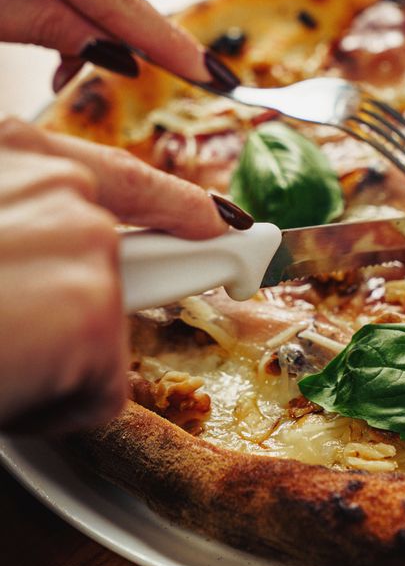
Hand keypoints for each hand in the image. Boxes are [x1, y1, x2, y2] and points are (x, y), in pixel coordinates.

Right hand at [0, 117, 250, 435]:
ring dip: (53, 365)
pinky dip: (54, 410)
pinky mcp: (92, 308)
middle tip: (16, 334)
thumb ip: (15, 227)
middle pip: (114, 267)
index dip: (176, 208)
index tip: (222, 225)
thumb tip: (41, 272)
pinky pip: (101, 390)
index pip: (120, 180)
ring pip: (104, 331)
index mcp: (12, 154)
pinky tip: (4, 385)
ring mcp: (83, 240)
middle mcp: (57, 183)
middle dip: (75, 315)